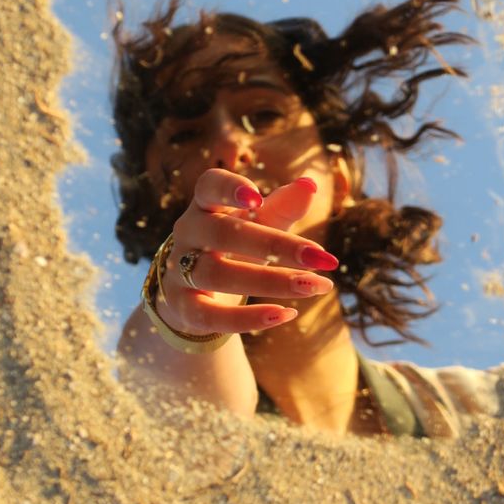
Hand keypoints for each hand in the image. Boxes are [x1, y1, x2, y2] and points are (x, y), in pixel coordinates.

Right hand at [157, 170, 337, 337]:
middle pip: (221, 234)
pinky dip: (249, 318)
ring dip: (272, 282)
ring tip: (316, 286)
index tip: (258, 197)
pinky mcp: (184, 309)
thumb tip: (310, 184)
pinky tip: (287, 314)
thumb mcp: (257, 225)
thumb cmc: (234, 247)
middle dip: (274, 245)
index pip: (208, 186)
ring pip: (219, 275)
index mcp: (205, 206)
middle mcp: (187, 234)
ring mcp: (180, 272)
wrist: (197, 292)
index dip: (228, 188)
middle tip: (323, 257)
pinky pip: (212, 316)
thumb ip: (282, 206)